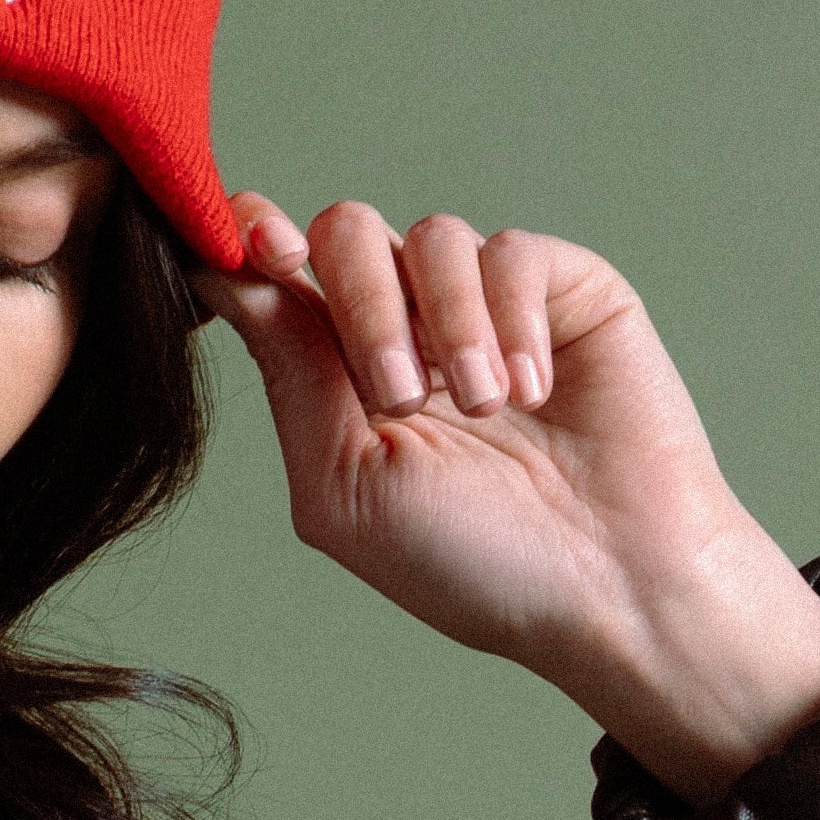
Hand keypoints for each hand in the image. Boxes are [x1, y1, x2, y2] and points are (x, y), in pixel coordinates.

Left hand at [196, 194, 819, 802]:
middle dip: (362, 306)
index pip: (274, 272)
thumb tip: (211, 273)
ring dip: (447, 327)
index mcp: (336, 375)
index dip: (252, 239)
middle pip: (346, 235)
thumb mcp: (347, 483)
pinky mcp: (564, 288)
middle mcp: (406, 327)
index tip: (260, 251)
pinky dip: (512, 320)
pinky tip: (534, 394)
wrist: (608, 584)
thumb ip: (286, 375)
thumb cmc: (471, 558)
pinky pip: (510, 252)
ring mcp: (485, 303)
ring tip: (486, 410)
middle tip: (398, 394)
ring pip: (432, 236)